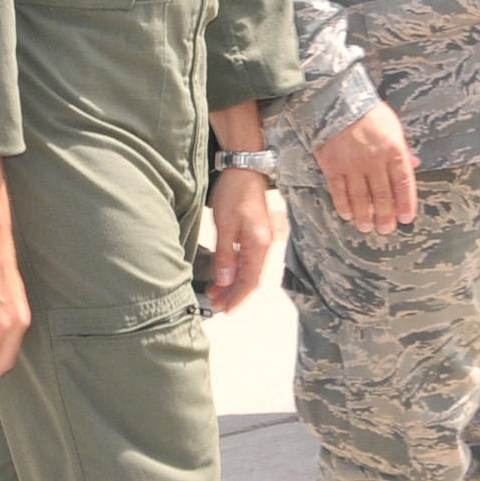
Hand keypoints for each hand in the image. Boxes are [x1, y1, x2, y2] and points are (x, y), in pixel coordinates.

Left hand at [207, 167, 283, 310]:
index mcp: (259, 246)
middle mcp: (264, 246)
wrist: (245, 169)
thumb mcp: (225, 224)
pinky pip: (247, 260)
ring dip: (233, 283)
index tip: (226, 310)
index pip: (250, 281)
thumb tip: (224, 281)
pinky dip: (235, 270)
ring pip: (248, 270)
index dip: (238, 298)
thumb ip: (225, 254)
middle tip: (215, 305)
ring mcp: (261, 240)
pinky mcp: (256, 235)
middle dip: (233, 294)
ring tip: (215, 293)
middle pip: (251, 279)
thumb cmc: (234, 193)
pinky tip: (223, 274)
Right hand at [315, 104, 418, 234]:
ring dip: (365, 216)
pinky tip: (348, 215)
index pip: (403, 183)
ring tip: (367, 228)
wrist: (336, 99)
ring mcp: (352, 165)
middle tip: (386, 230)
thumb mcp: (393, 126)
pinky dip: (343, 206)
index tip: (407, 219)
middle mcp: (374, 160)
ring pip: (361, 198)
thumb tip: (417, 163)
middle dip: (386, 216)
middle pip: (382, 196)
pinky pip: (339, 191)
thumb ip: (403, 148)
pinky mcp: (332, 166)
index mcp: (393, 150)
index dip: (406, 203)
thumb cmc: (368, 112)